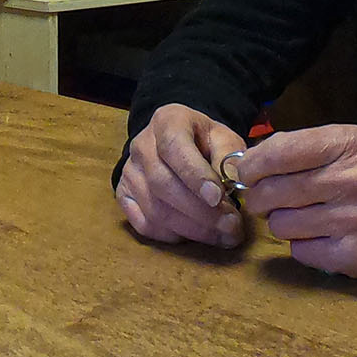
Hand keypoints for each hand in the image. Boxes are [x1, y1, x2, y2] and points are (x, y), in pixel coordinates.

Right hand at [115, 103, 247, 247]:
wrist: (179, 142)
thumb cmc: (204, 142)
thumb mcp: (223, 137)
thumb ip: (229, 155)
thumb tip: (233, 181)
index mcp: (167, 121)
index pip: (174, 147)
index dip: (195, 175)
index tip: (218, 198)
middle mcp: (141, 145)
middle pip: (163, 184)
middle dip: (200, 212)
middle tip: (231, 226)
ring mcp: (129, 172)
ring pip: (155, 209)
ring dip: (192, 229)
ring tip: (223, 235)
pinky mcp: (123, 195)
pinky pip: (145, 224)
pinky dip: (172, 236)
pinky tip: (195, 234)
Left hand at [235, 125, 356, 278]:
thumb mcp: (350, 140)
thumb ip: (302, 146)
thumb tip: (250, 162)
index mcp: (345, 145)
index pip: (276, 154)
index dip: (252, 165)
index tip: (248, 172)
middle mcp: (349, 182)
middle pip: (271, 193)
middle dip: (261, 196)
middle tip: (269, 197)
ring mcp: (352, 223)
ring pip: (281, 225)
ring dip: (284, 221)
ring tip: (305, 215)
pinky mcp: (355, 258)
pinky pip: (301, 252)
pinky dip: (304, 245)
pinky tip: (322, 235)